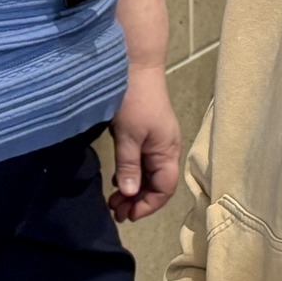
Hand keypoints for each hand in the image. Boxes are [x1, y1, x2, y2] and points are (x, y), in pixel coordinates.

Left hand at [108, 63, 181, 221]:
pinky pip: (143, 163)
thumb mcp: (128, 136)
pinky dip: (132, 175)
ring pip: (149, 175)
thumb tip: (131, 196)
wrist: (136, 66)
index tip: (126, 214)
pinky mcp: (147, 133)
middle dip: (138, 201)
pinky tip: (118, 180)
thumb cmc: (134, 101)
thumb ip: (129, 166)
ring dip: (134, 190)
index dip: (147, 205)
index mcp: (167, 151)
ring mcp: (157, 141)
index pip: (164, 188)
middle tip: (115, 211)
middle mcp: (166, 149)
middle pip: (158, 184)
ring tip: (114, 201)